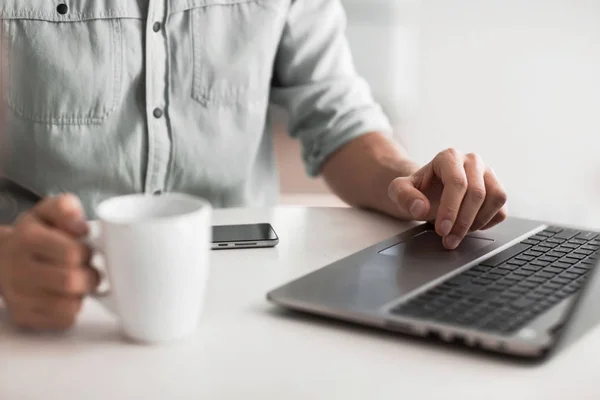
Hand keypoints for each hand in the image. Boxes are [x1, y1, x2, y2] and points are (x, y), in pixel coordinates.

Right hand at [0, 194, 97, 330]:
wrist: (1, 260)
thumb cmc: (33, 235)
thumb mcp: (46, 213)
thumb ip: (65, 208)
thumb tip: (81, 225)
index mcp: (27, 240)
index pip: (71, 253)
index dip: (86, 252)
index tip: (85, 250)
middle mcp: (18, 270)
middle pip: (71, 282)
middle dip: (90, 275)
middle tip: (88, 269)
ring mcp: (19, 297)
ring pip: (70, 305)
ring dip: (82, 294)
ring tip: (78, 282)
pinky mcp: (24, 317)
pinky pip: (64, 320)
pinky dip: (73, 309)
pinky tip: (66, 296)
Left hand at [388, 148, 507, 249]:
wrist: (429, 192)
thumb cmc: (417, 190)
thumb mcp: (399, 191)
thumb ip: (404, 196)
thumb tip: (421, 208)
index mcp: (449, 157)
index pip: (457, 182)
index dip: (450, 209)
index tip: (442, 230)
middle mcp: (472, 161)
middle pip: (477, 193)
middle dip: (462, 222)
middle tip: (449, 240)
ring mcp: (488, 175)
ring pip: (495, 199)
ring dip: (477, 222)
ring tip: (457, 234)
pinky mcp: (497, 190)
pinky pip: (501, 210)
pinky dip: (487, 223)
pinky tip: (468, 228)